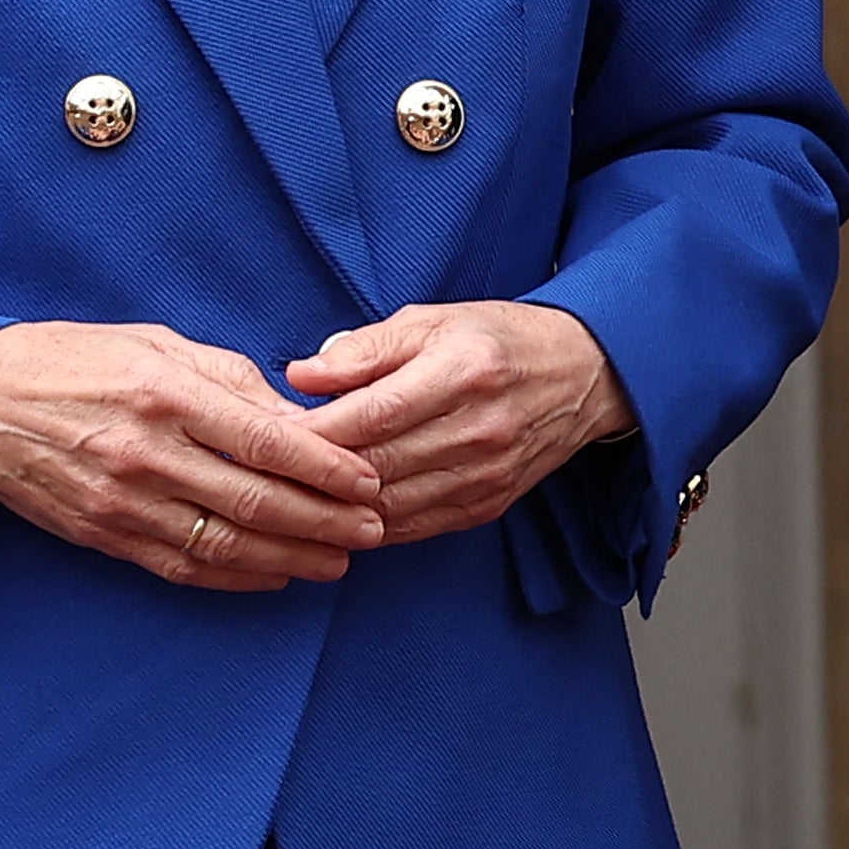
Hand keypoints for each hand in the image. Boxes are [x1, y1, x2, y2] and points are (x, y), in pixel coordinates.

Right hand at [0, 318, 384, 590]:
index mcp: (168, 395)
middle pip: (258, 502)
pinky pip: (179, 566)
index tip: (371, 483)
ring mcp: (120, 500)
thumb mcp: (161, 344)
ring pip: (224, 545)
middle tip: (374, 533)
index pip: (269, 442)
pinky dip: (234, 579)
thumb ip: (233, 382)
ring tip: (338, 562)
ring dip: (291, 559)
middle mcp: (146, 453)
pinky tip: (274, 576)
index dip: (329, 470)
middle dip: (327, 523)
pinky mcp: (98, 533)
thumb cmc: (77, 359)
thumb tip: (299, 420)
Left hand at [285, 302, 636, 543]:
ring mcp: (487, 472)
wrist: (585, 374)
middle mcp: (480, 427)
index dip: (311, 431)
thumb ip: (364, 348)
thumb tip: (301, 375)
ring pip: (388, 505)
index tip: (269, 433)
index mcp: (464, 370)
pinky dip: (369, 524)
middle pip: (374, 465)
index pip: (370, 414)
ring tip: (292, 495)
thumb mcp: (433, 321)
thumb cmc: (499, 340)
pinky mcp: (489, 503)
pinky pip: (413, 526)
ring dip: (334, 507)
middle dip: (311, 473)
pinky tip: (340, 513)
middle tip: (264, 470)